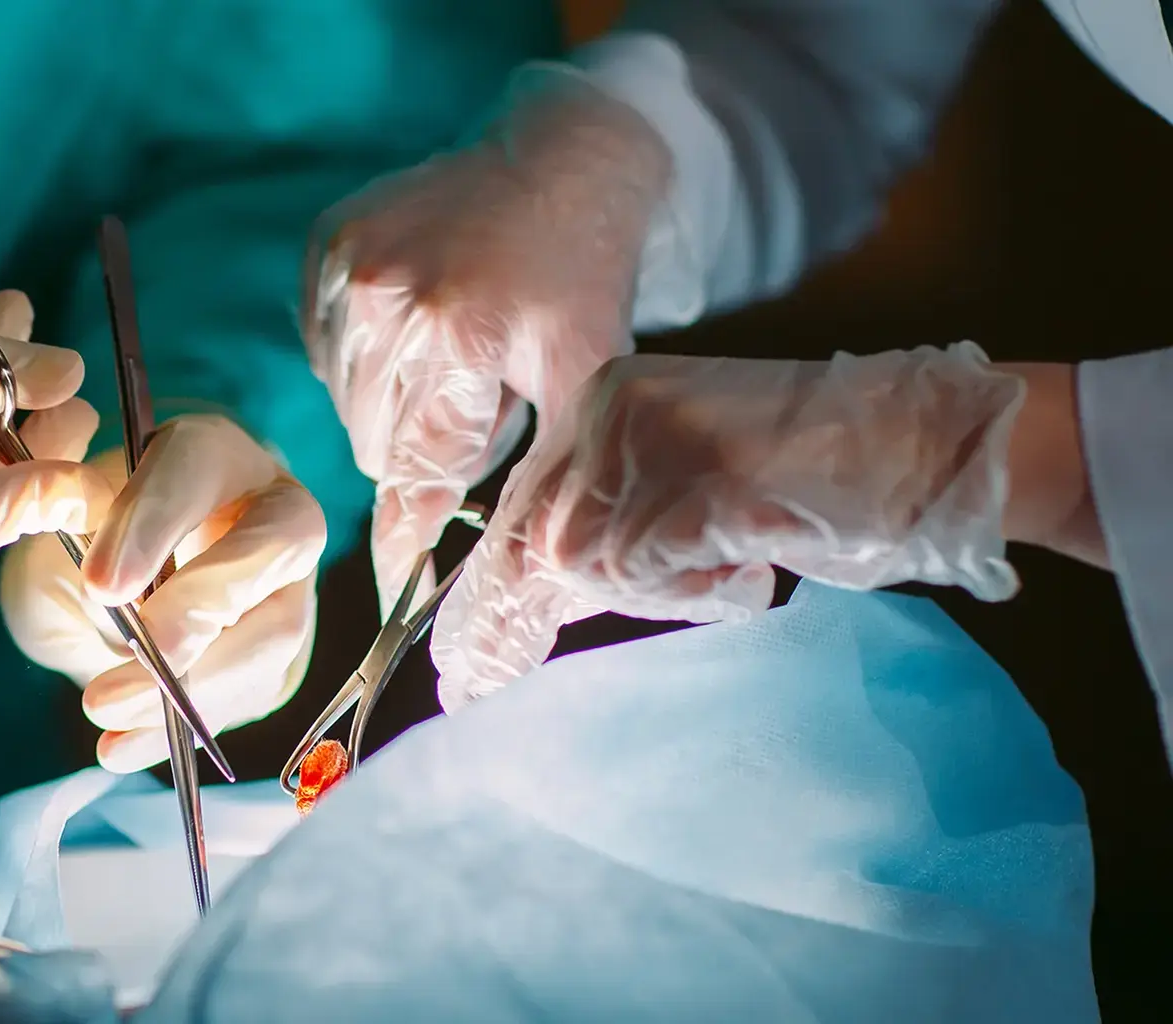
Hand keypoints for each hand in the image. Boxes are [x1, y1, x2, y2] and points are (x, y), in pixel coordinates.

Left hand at [0, 414, 325, 773]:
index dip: (154, 524)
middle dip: (201, 608)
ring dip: (191, 683)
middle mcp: (272, 508)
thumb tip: (110, 591)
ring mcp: (288, 584)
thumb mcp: (70, 514)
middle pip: (275, 547)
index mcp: (215, 452)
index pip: (197, 466)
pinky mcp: (278, 654)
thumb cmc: (95, 530)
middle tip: (133, 655)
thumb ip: (81, 528)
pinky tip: (120, 748)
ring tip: (107, 710)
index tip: (101, 584)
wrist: (123, 577)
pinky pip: (247, 694)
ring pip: (273, 632)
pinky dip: (182, 728)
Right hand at [301, 80, 671, 610]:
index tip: (396, 582)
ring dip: (389, 403)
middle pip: (375, 443)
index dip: (403, 536)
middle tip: (470, 403)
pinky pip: (324, 347)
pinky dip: (362, 355)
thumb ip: (539, 475)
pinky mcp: (325, 245)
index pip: (416, 470)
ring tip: (445, 359)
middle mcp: (391, 301)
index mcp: (461, 338)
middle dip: (420, 447)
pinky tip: (411, 326)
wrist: (557, 163)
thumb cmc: (577, 280)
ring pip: (345, 401)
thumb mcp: (579, 382)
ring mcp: (349, 268)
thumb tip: (508, 574)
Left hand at [430, 344, 1026, 709]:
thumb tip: (531, 597)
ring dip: (657, 591)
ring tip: (730, 563)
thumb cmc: (814, 484)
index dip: (487, 591)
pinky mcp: (699, 475)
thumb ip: (612, 530)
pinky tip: (750, 561)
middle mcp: (613, 407)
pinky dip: (694, 587)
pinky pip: (650, 567)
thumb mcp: (686, 498)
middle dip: (511, 618)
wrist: (925, 444)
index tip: (457, 659)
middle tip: (470, 681)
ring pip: (590, 562)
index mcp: (605, 399)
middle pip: (538, 538)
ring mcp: (654, 438)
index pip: (523, 507)